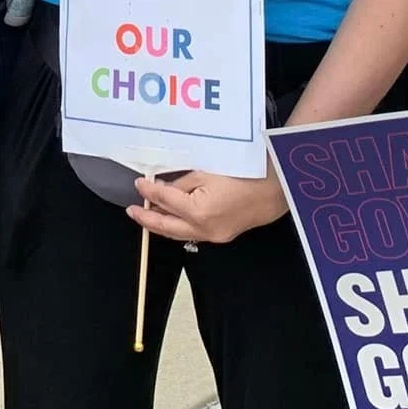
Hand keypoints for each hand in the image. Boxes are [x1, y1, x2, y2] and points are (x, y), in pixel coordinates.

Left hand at [129, 169, 287, 244]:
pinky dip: (178, 226)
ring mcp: (213, 236)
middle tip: (131, 211)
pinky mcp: (220, 236)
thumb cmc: (244, 175)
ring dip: (161, 224)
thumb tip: (161, 189)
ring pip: (178, 234)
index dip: (148, 191)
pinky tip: (171, 218)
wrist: (275, 190)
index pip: (164, 200)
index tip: (139, 184)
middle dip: (146, 219)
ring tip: (146, 215)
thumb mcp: (207, 172)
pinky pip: (192, 233)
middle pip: (166, 226)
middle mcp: (203, 228)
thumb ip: (181, 183)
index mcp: (198, 210)